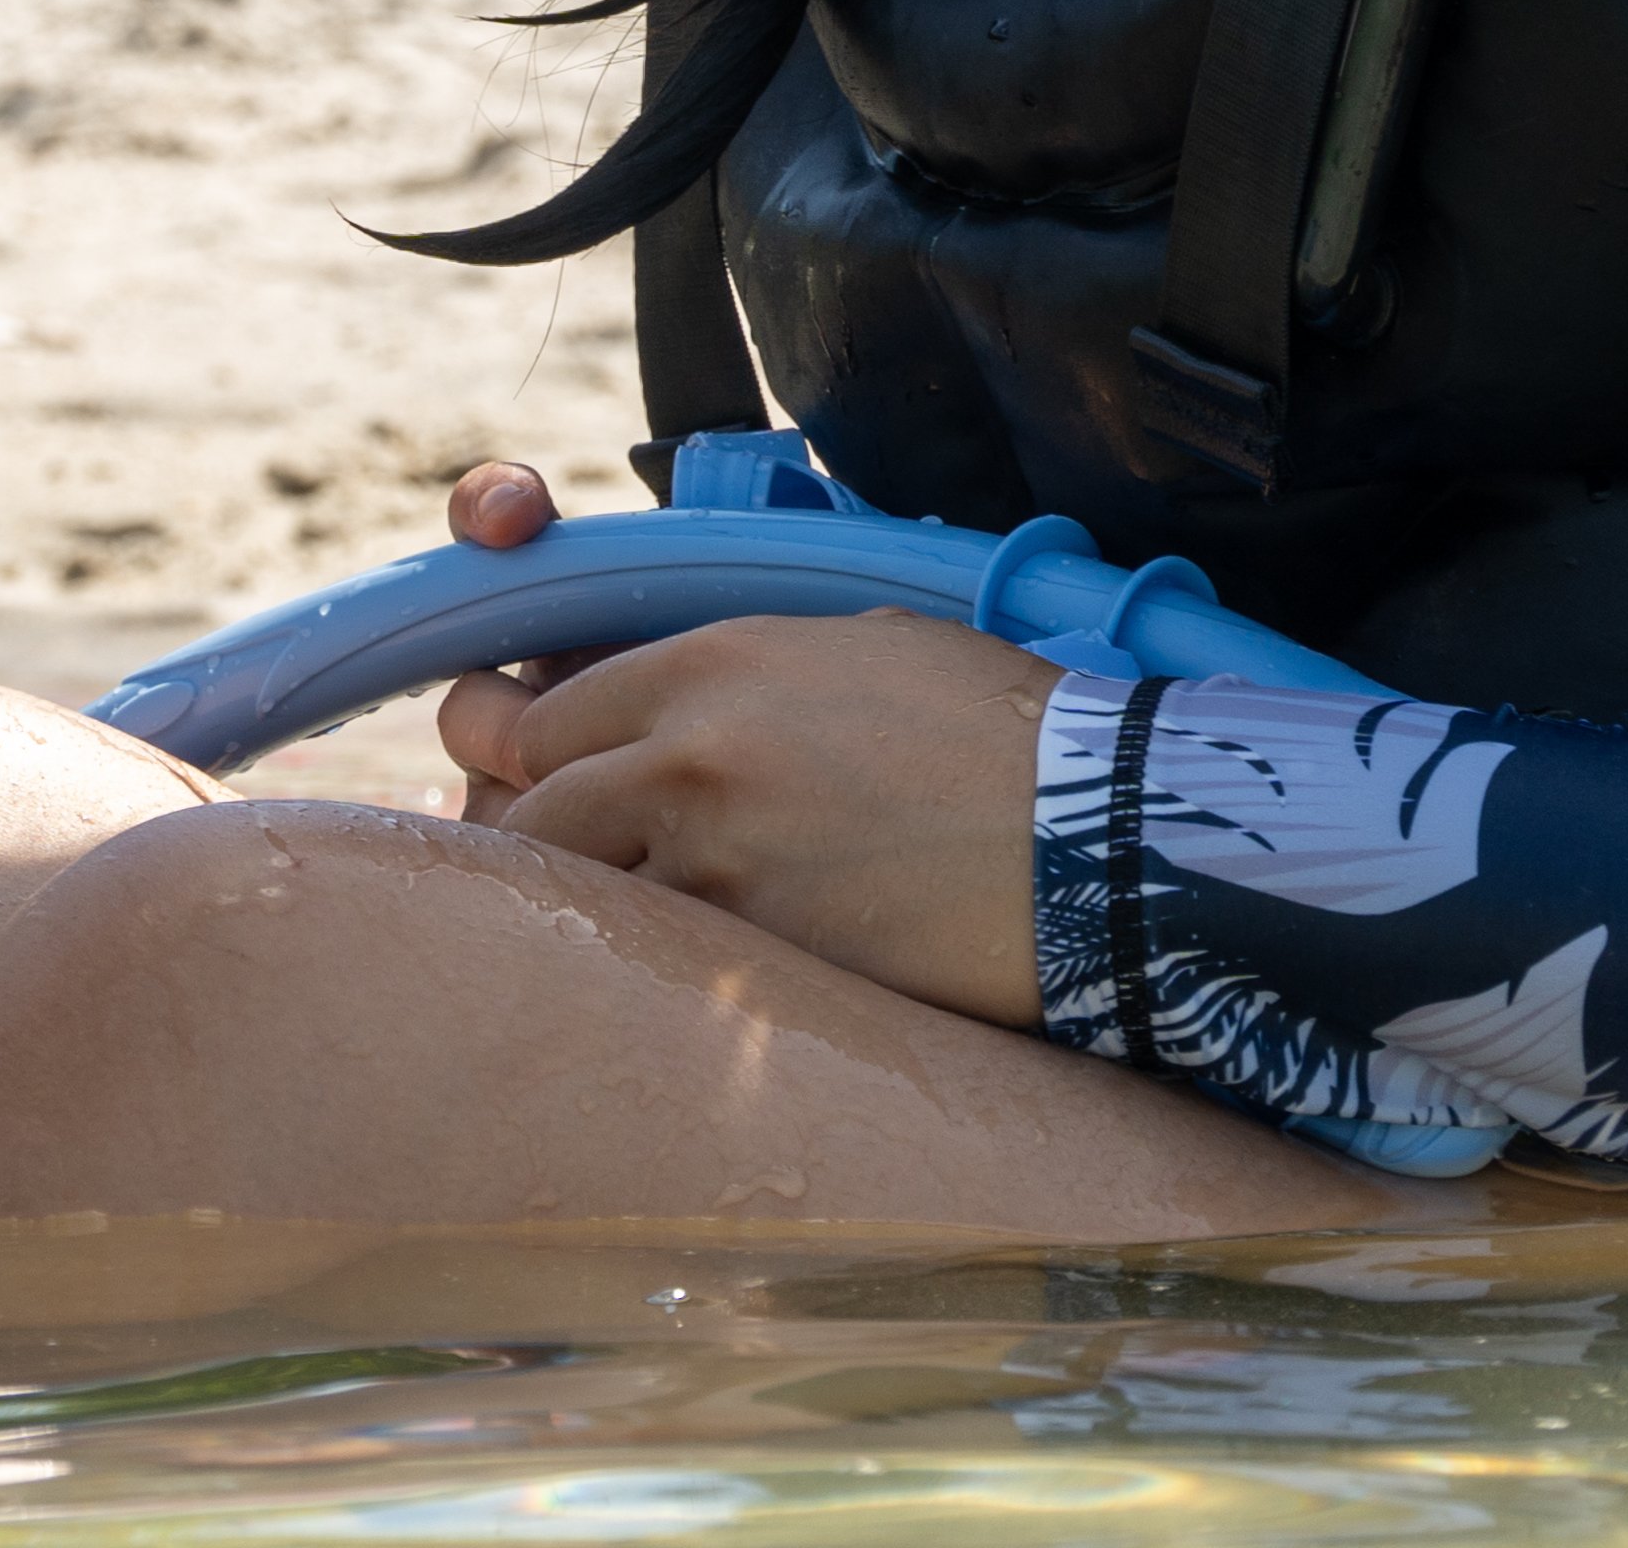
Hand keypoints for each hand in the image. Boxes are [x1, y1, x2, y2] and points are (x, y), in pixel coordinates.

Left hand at [423, 458, 1055, 1027]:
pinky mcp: (757, 965)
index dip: (528, 750)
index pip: (546, 713)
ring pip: (577, 899)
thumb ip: (746, 674)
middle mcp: (686, 760)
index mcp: (707, 665)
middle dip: (526, 833)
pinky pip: (655, 968)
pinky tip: (677, 978)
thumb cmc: (1000, 731)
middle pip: (529, 808)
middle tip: (556, 859)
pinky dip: (650, 972)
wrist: (1102, 838)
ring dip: (582, 910)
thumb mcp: (859, 649)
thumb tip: (691, 708)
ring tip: (610, 922)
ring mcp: (715, 869)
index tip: (536, 773)